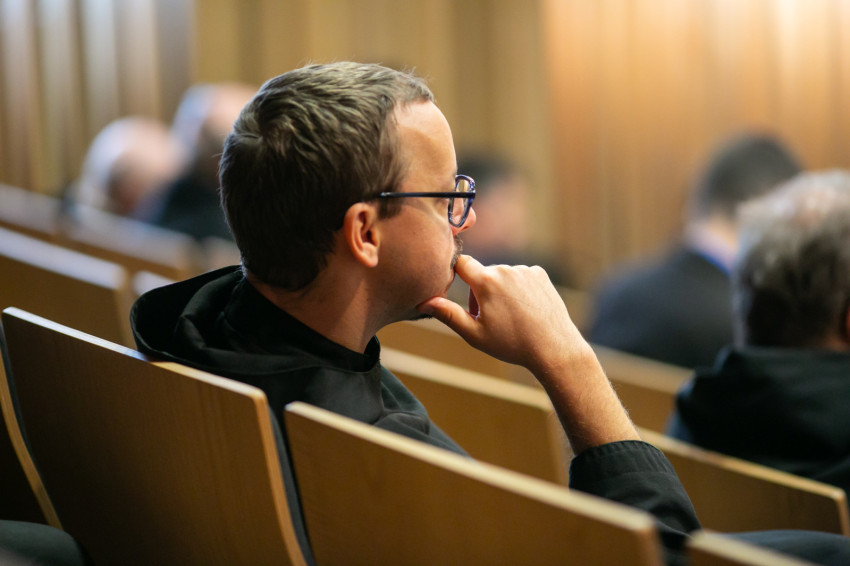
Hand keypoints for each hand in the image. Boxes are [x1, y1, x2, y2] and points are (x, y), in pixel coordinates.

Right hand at [417, 255, 638, 451]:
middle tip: (489, 318)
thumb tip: (424, 302)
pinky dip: (519, 289)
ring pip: (502, 276)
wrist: (554, 347)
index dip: (455, 272)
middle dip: (480, 291)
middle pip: (482, 274)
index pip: (461, 263)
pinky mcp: (540, 274)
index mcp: (486, 281)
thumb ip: (448, 314)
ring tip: (511, 317)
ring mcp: (524, 270)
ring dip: (500, 290)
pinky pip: (520, 276)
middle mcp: (505, 269)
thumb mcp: (474, 334)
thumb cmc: (512, 344)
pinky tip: (526, 309)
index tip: (453, 282)